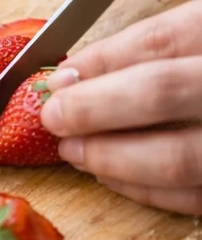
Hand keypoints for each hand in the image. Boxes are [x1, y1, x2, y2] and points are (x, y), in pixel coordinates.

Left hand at [41, 0, 201, 213]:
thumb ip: (166, 40)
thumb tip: (80, 71)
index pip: (159, 43)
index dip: (101, 62)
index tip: (57, 77)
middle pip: (162, 92)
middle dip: (96, 108)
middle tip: (52, 117)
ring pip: (184, 158)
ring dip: (117, 158)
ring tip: (75, 151)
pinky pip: (201, 199)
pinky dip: (154, 192)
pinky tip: (118, 178)